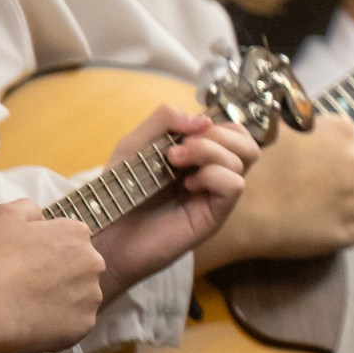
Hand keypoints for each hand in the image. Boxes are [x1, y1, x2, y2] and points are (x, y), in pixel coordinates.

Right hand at [0, 200, 104, 352]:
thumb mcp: (3, 216)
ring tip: (29, 306)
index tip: (27, 262)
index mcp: (77, 234)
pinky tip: (34, 323)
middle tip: (28, 286)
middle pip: (80, 269)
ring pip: (80, 298)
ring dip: (61, 301)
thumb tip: (40, 214)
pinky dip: (58, 326)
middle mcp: (93, 262)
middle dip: (59, 275)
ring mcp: (91, 295)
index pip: (71, 240)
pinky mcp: (84, 325)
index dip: (47, 252)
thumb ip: (27, 208)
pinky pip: (75, 325)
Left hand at [93, 106, 256, 293]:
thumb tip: (204, 120)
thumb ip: (165, 120)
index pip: (233, 132)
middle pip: (247, 143)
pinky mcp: (214, 215)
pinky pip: (234, 185)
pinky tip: (188, 186)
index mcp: (200, 157)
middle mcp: (214, 174)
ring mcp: (216, 195)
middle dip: (218, 135)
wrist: (106, 232)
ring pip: (244, 159)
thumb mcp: (135, 144)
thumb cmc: (120, 191)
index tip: (184, 133)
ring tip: (176, 162)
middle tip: (182, 147)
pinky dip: (213, 176)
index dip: (216, 125)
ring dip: (209, 151)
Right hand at [195, 114, 353, 269]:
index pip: (344, 139)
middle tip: (307, 189)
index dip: (326, 152)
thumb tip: (305, 116)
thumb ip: (300, 120)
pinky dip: (345, 228)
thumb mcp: (275, 127)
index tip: (308, 164)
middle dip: (338, 176)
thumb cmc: (251, 166)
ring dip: (346, 202)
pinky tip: (321, 228)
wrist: (237, 211)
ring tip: (314, 210)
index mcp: (341, 130)